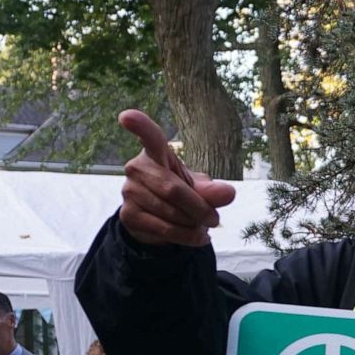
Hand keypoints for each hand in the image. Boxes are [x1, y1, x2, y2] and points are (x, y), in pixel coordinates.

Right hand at [118, 109, 236, 246]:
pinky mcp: (127, 215)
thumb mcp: (200, 188)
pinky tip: (198, 237)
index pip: (149, 137)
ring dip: (194, 224)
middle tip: (214, 219)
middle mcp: (136, 168)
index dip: (139, 126)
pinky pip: (164, 229)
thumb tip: (229, 193)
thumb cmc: (181, 193)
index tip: (126, 117)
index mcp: (155, 153)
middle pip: (172, 189)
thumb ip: (212, 190)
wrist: (158, 219)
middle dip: (199, 208)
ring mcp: (129, 192)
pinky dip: (187, 237)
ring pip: (170, 212)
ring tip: (203, 227)